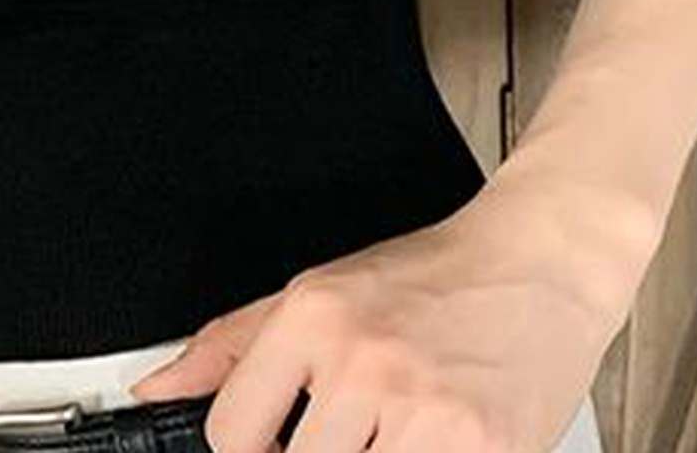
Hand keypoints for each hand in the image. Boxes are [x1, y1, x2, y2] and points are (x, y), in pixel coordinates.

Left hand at [126, 192, 629, 452]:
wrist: (539, 261)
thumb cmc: (432, 277)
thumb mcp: (319, 290)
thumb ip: (232, 344)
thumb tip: (157, 388)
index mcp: (313, 318)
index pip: (234, 432)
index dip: (243, 450)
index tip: (264, 445)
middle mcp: (363, 361)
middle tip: (347, 431)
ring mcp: (425, 412)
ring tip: (385, 434)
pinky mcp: (484, 449)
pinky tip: (425, 441)